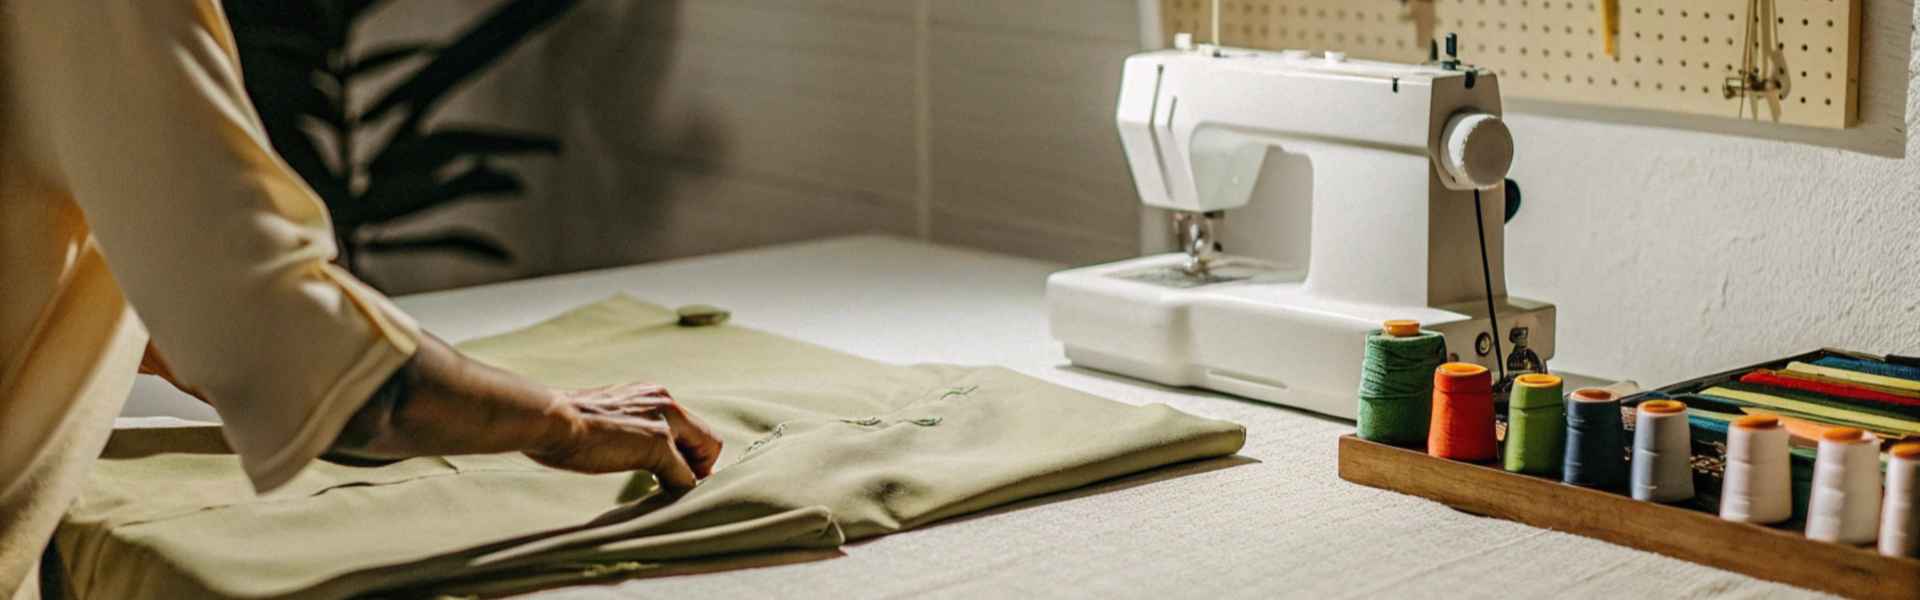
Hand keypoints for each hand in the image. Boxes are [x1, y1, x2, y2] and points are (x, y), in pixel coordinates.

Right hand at [527, 383, 722, 489]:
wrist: (548, 419)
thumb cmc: (562, 423)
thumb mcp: (604, 416)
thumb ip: (626, 426)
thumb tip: (627, 447)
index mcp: (651, 394)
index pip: (690, 424)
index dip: (690, 452)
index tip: (677, 471)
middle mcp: (664, 401)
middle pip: (707, 438)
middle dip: (700, 466)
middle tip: (679, 486)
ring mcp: (664, 421)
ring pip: (704, 453)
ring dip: (692, 476)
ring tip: (671, 491)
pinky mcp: (658, 443)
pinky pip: (684, 476)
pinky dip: (678, 490)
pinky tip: (658, 496)